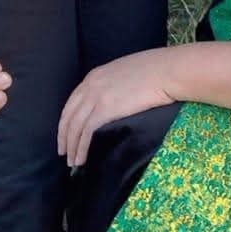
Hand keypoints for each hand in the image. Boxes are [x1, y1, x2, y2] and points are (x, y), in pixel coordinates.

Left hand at [58, 49, 175, 167]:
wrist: (166, 71)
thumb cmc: (155, 69)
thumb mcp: (125, 72)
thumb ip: (113, 84)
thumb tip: (113, 99)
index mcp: (95, 76)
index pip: (72, 102)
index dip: (67, 121)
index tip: (67, 134)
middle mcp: (91, 86)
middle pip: (69, 115)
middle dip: (64, 136)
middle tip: (64, 153)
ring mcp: (96, 97)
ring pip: (75, 127)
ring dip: (72, 147)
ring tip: (73, 162)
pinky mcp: (105, 110)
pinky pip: (86, 133)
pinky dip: (81, 148)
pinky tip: (82, 159)